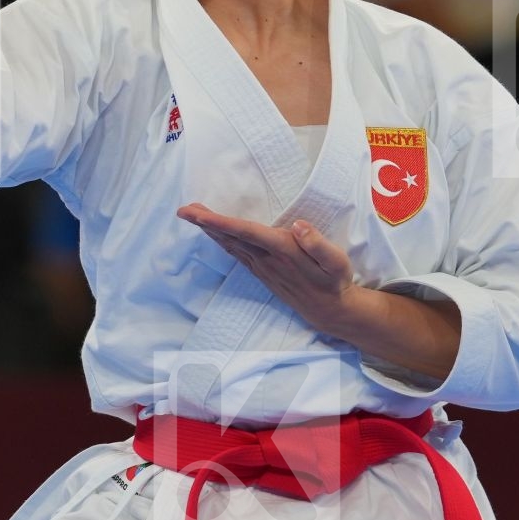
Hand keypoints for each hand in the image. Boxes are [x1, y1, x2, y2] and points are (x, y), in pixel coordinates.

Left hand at [177, 202, 363, 335]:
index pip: (246, 232)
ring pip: (231, 245)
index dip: (221, 223)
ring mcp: (262, 268)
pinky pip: (237, 254)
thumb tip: (298, 226)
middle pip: (231, 237)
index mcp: (283, 250)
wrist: (330, 310)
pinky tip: (214, 235)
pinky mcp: (262, 273)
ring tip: (192, 215)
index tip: (199, 215)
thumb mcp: (336, 261)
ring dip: (210, 230)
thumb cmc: (334, 280)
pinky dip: (222, 241)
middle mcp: (267, 259)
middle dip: (206, 223)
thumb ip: (317, 244)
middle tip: (183, 209)